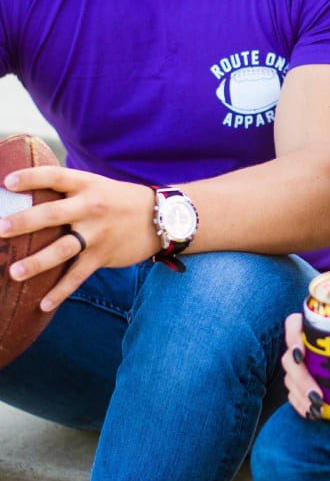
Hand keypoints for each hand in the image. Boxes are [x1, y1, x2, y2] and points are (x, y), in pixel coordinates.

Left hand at [0, 165, 156, 309]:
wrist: (161, 217)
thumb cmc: (120, 200)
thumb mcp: (97, 186)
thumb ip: (68, 190)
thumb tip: (29, 193)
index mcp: (87, 185)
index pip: (55, 177)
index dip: (30, 178)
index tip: (6, 183)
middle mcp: (91, 207)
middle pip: (52, 214)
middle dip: (24, 222)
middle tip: (0, 229)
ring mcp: (98, 233)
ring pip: (63, 249)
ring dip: (37, 262)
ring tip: (14, 272)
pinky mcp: (103, 255)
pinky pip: (78, 275)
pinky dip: (61, 291)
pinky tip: (43, 303)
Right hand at [282, 312, 329, 419]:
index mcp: (313, 326)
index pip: (293, 324)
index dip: (291, 336)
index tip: (301, 353)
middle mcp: (301, 344)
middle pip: (290, 359)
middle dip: (300, 379)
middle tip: (317, 396)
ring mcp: (298, 365)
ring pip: (290, 379)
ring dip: (300, 396)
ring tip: (317, 409)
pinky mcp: (300, 382)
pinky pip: (293, 394)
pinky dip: (300, 405)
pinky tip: (313, 414)